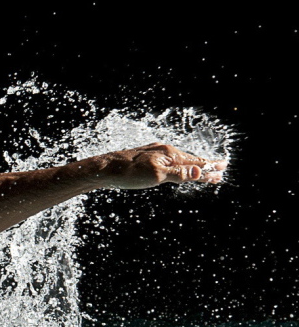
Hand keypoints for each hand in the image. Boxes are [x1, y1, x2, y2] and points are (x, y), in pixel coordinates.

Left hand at [96, 142, 226, 189]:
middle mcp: (163, 150)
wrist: (102, 169)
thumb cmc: (128, 174)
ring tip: (202, 170)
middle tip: (220, 170)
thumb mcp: (155, 176)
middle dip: (205, 166)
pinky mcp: (144, 157)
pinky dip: (178, 165)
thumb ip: (178, 173)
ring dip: (192, 165)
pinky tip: (175, 167)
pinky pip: (168, 160)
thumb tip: (200, 171)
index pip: (196, 162)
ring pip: (178, 159)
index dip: (210, 167)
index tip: (224, 168)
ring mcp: (153, 153)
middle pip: (189, 159)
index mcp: (169, 154)